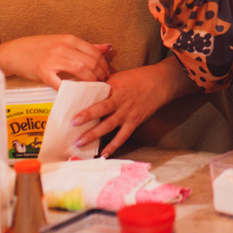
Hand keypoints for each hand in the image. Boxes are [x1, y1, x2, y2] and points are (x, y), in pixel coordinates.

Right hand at [0, 35, 112, 89]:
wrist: (15, 52)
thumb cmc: (40, 47)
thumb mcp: (63, 42)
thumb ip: (85, 47)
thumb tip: (107, 47)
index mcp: (69, 39)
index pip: (95, 52)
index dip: (104, 65)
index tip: (106, 74)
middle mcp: (63, 47)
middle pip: (91, 62)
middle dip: (101, 75)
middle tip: (102, 83)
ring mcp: (53, 59)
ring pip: (81, 70)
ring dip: (91, 81)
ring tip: (94, 88)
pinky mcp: (43, 72)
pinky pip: (61, 83)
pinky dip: (72, 89)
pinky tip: (76, 94)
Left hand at [71, 58, 195, 157]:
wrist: (160, 83)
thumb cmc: (137, 78)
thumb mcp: (119, 77)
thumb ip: (104, 85)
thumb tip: (85, 90)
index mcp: (114, 88)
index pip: (96, 94)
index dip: (85, 100)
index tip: (72, 104)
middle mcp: (120, 101)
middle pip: (102, 109)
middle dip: (87, 117)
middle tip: (72, 124)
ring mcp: (127, 113)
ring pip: (109, 125)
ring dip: (94, 135)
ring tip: (80, 143)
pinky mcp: (134, 122)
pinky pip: (122, 136)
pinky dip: (113, 146)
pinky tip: (103, 154)